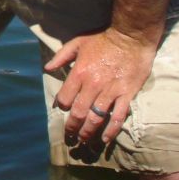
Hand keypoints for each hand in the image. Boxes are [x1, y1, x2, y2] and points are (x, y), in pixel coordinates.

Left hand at [46, 26, 157, 144]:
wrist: (131, 38)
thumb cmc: (103, 39)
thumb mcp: (77, 43)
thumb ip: (61, 57)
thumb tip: (47, 68)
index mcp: (79, 73)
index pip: (65, 98)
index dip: (61, 107)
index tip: (61, 111)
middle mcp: (93, 85)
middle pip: (79, 112)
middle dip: (72, 127)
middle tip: (69, 136)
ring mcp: (110, 92)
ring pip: (96, 118)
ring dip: (88, 132)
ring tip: (83, 141)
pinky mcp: (127, 95)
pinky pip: (118, 117)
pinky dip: (111, 130)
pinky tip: (104, 139)